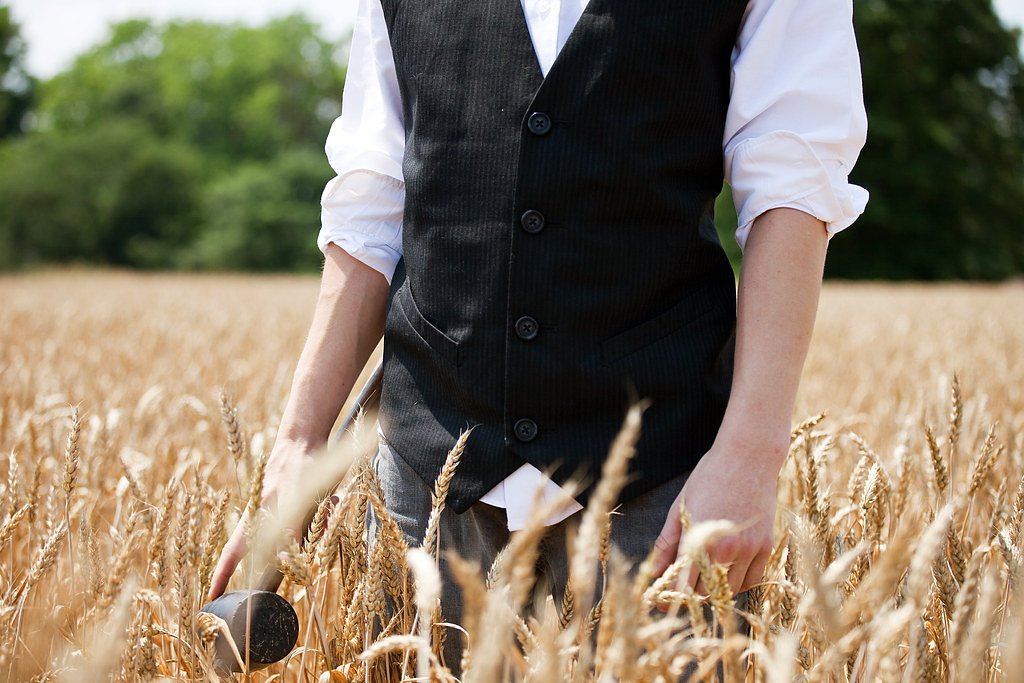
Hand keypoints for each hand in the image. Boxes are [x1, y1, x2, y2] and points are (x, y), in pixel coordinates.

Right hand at [207, 439, 316, 600]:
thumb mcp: (294, 498)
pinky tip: (332, 499)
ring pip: (300, 543)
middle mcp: (265, 523)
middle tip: (312, 533)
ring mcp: (282, 519)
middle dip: (297, 554)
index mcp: (253, 521)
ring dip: (318, 529)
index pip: (230, 556)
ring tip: (326, 503)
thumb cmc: (295, 467)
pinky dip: (325, 516)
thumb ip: (289, 529)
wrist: (306, 442)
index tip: (210, 600)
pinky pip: (315, 528)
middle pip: (276, 555)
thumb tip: (281, 560)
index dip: (221, 579)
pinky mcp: (300, 512)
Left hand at [651, 433, 782, 594]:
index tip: (659, 601)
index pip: (682, 585)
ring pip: (728, 590)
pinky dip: (738, 581)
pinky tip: (726, 567)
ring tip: (703, 571)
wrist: (748, 457)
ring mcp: (749, 549)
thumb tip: (653, 571)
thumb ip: (667, 543)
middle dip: (690, 591)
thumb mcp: (680, 507)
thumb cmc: (709, 477)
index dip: (668, 597)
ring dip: (713, 588)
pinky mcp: (765, 546)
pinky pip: (751, 580)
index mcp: (699, 539)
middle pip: (704, 592)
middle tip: (681, 581)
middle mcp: (725, 549)